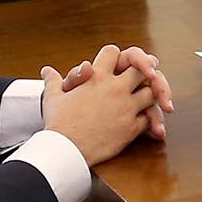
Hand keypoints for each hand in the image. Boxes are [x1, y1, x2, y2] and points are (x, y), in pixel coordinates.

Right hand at [41, 45, 162, 164]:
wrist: (65, 149)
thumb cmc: (58, 123)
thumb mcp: (53, 97)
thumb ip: (53, 81)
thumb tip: (46, 70)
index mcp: (96, 77)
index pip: (113, 52)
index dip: (117, 55)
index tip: (121, 61)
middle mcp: (115, 89)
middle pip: (142, 69)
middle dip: (147, 69)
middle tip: (150, 73)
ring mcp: (126, 107)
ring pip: (152, 93)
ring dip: (154, 94)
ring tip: (154, 97)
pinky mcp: (132, 127)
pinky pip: (150, 119)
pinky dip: (153, 120)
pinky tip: (151, 123)